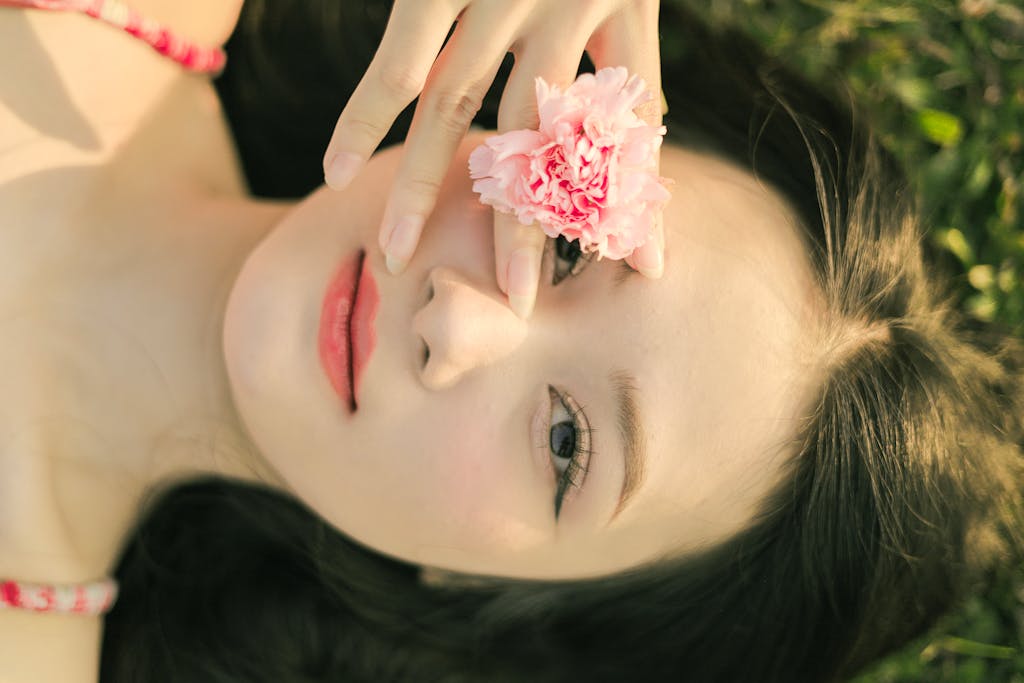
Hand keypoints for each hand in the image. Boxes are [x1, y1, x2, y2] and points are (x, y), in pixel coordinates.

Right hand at [322, 0, 663, 317]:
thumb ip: (624, 65)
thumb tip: (651, 140)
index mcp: (621, 3)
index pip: (630, 121)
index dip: (635, 194)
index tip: (645, 269)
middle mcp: (560, 3)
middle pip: (535, 136)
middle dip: (524, 226)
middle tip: (517, 303)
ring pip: (453, 108)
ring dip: (421, 189)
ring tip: (397, 260)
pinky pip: (395, 63)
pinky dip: (362, 118)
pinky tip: (335, 175)